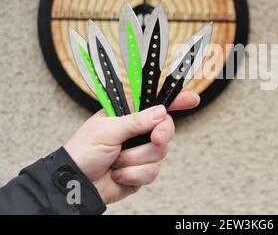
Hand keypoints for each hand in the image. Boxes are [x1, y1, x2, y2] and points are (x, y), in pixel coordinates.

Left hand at [64, 91, 199, 203]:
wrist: (77, 184)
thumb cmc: (83, 152)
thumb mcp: (106, 131)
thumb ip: (135, 121)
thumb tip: (160, 112)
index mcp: (127, 114)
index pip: (155, 102)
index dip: (176, 100)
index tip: (192, 99)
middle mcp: (137, 130)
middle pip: (165, 127)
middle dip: (161, 135)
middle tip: (156, 140)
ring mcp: (141, 151)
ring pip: (160, 152)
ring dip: (136, 159)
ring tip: (116, 162)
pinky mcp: (142, 171)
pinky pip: (152, 171)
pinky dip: (134, 175)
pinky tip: (118, 174)